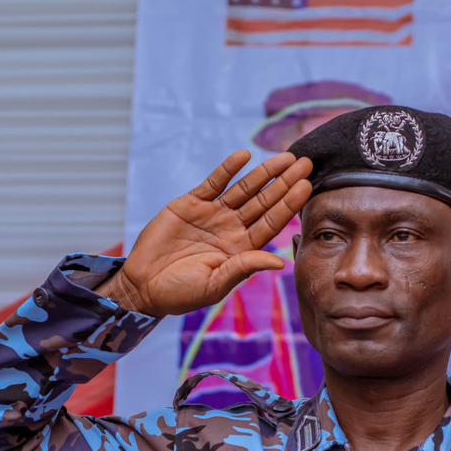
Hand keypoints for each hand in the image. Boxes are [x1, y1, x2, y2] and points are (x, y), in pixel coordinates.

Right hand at [105, 149, 312, 316]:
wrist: (143, 286)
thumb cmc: (181, 293)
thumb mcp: (216, 284)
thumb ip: (245, 268)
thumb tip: (280, 261)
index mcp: (242, 249)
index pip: (272, 223)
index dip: (289, 204)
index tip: (307, 186)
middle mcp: (232, 229)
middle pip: (264, 201)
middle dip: (284, 182)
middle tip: (305, 163)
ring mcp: (213, 215)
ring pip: (244, 189)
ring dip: (264, 173)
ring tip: (285, 157)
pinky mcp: (191, 204)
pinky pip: (213, 182)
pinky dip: (228, 169)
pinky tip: (244, 157)